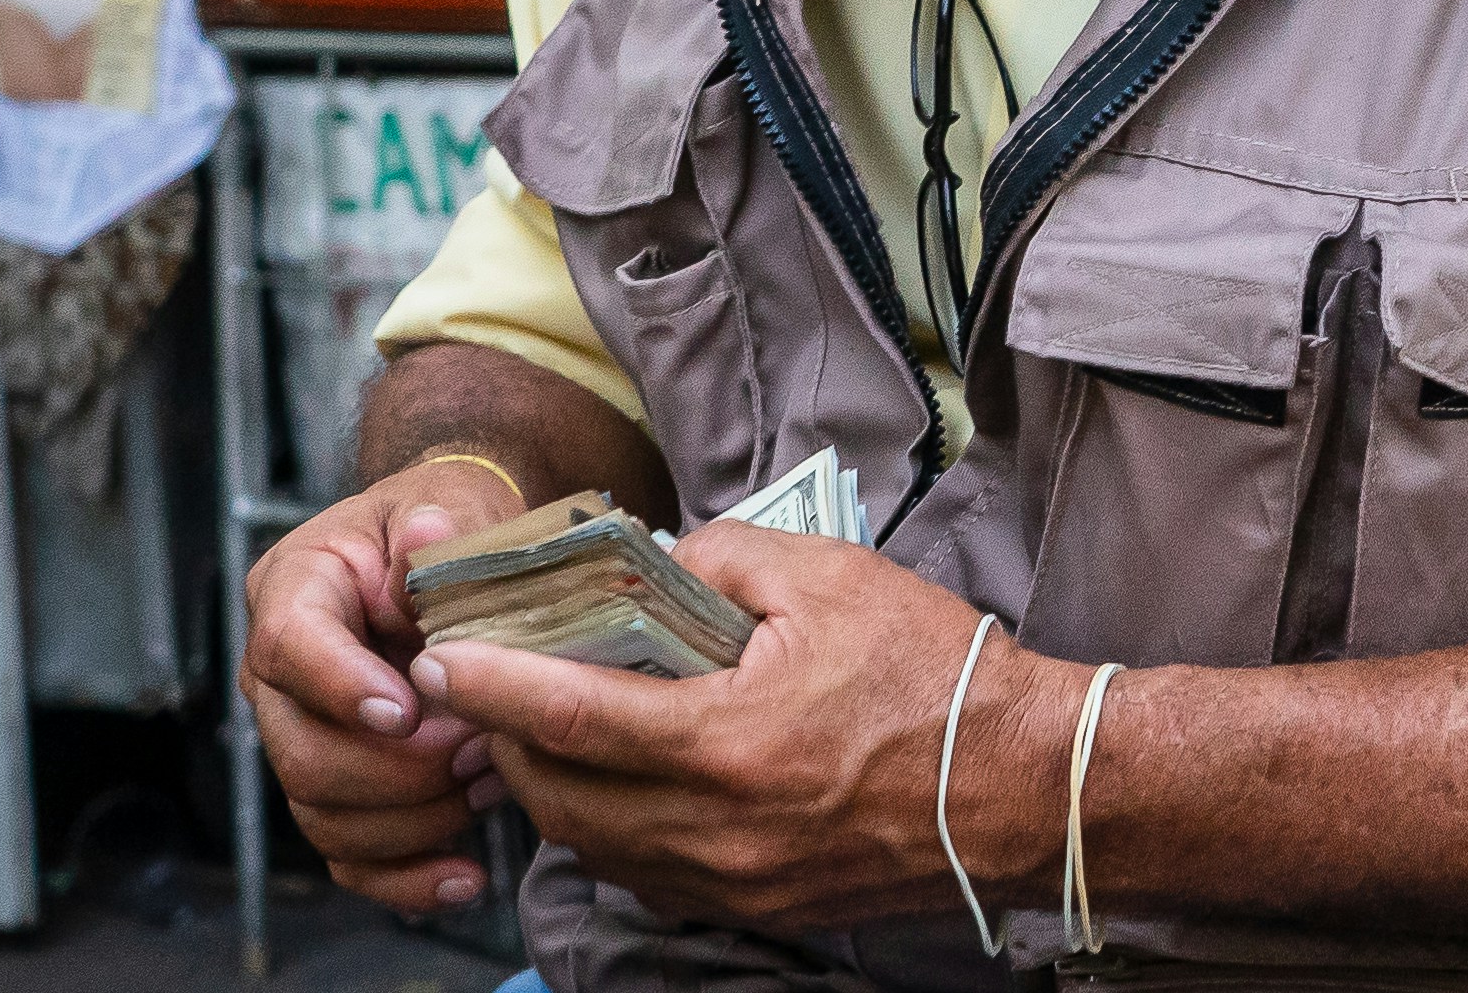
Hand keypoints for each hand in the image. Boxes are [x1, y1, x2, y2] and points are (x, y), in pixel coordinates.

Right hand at [243, 457, 525, 914]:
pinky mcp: (336, 788)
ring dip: (413, 818)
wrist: (457, 552)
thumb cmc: (450, 519)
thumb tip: (428, 539)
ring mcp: (301, 736)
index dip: (342, 689)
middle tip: (480, 749)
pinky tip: (468, 875)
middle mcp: (279, 673)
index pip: (289, 648)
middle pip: (299, 753)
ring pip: (323, 815)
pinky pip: (350, 857)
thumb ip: (439, 525)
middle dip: (397, 769)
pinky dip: (406, 878)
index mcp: (296, 588)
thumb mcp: (451, 500)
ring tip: (491, 783)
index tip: (408, 712)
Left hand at [420, 523, 1089, 933]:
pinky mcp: (757, 908)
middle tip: (487, 689)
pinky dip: (612, 830)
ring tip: (545, 729)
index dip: (493, 689)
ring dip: (555, 790)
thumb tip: (654, 567)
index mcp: (727, 742)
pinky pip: (647, 876)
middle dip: (510, 742)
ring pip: (595, 849)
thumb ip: (719, 559)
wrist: (1026, 786)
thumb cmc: (935, 673)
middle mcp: (715, 832)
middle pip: (562, 799)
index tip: (441, 662)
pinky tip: (621, 780)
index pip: (571, 717)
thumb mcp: (827, 576)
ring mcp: (733, 883)